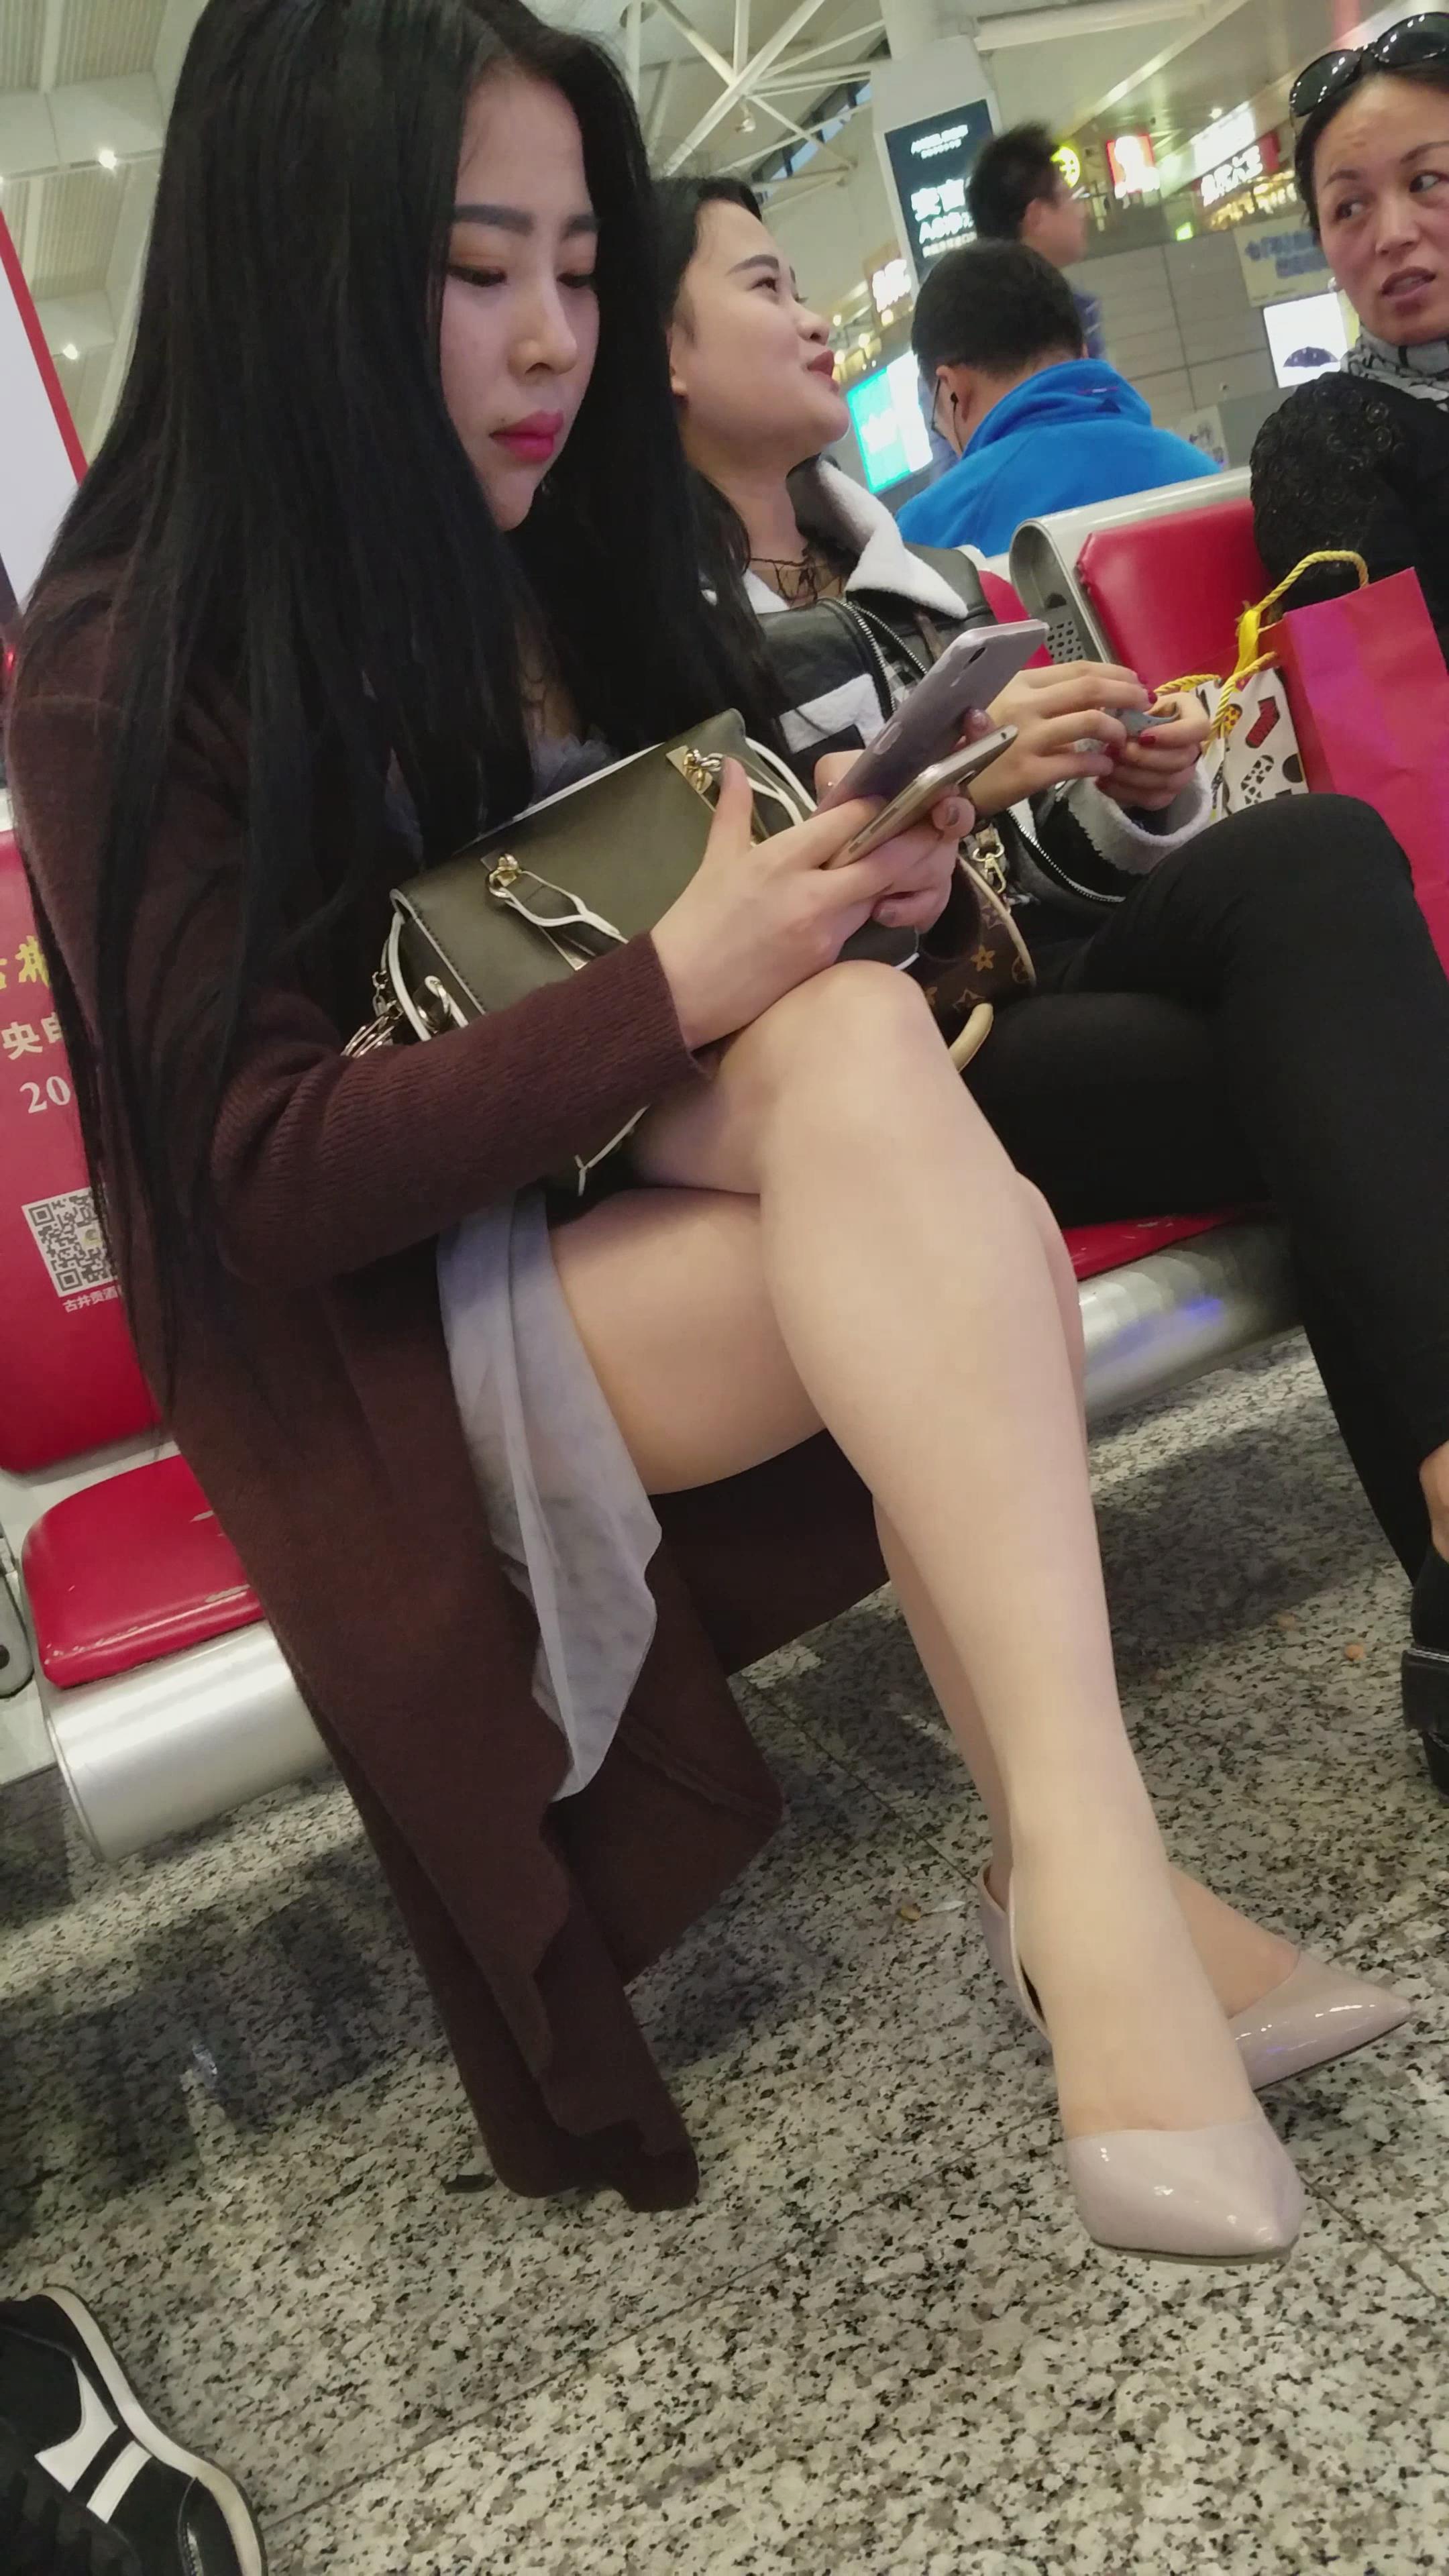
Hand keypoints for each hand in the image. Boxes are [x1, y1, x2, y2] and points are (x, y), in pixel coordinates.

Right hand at [652, 759, 966, 1049]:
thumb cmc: (697, 921)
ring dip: (888, 879)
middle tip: (932, 825)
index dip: (876, 807)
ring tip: (900, 858)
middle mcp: (810, 894)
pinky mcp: (826, 964)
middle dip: (912, 843)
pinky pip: (858, 929)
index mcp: (780, 860)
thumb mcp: (715, 859)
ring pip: (876, 897)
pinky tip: (867, 901)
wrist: (682, 992)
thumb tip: (734, 764)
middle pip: (882, 862)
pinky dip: (864, 912)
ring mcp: (823, 933)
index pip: (847, 823)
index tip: (892, 796)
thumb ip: (734, 809)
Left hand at [813, 746, 974, 927]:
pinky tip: (881, 909)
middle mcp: (939, 816)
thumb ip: (844, 770)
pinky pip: (932, 903)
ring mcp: (937, 855)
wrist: (826, 868)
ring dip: (911, 870)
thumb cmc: (842, 813)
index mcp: (924, 780)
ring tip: (880, 879)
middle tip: (942, 812)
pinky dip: (907, 908)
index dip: (977, 735)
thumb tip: (853, 777)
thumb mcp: (836, 781)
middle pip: (963, 814)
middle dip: (954, 813)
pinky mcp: (929, 893)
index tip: (973, 721)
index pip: (964, 750)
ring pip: (942, 862)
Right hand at [967, 662, 1151, 814]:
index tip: (1132, 681)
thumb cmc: (970, 745)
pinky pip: (1077, 764)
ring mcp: (1026, 738)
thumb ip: (1036, 699)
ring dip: (1117, 730)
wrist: (940, 784)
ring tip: (1124, 739)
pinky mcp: (1027, 772)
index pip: (1077, 668)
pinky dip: (1099, 764)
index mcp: (1020, 684)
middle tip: (1143, 704)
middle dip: (1126, 694)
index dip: (1113, 673)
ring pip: (1090, 722)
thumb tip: (1080, 696)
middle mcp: (1025, 704)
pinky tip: (1105, 767)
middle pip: (1090, 688)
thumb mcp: (1000, 707)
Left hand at [1093, 692, 1209, 813]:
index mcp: (1192, 716)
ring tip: (1107, 766)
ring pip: (1168, 783)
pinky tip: (1104, 782)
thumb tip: (1128, 718)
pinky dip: (1126, 792)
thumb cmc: (1129, 712)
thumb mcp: (1133, 702)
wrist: (1121, 733)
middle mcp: (1194, 747)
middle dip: (1145, 758)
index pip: (1199, 728)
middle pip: (1181, 760)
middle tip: (1116, 751)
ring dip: (1133, 776)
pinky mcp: (1167, 793)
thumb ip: (1135, 708)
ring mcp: (1183, 773)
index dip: (1173, 735)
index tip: (1143, 736)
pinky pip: (1153, 799)